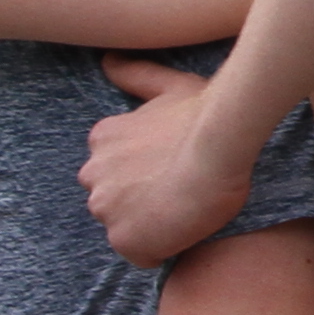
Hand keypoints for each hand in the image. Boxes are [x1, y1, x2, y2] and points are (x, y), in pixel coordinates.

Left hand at [83, 67, 248, 265]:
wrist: (220, 147)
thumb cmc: (202, 115)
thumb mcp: (167, 85)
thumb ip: (136, 75)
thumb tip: (108, 59)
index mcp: (101, 141)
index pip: (115, 170)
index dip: (146, 173)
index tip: (173, 169)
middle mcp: (94, 175)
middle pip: (115, 200)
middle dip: (142, 199)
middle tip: (181, 190)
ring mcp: (106, 209)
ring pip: (127, 227)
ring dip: (152, 224)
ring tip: (187, 210)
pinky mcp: (125, 239)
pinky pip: (143, 255)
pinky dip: (163, 248)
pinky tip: (187, 231)